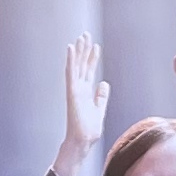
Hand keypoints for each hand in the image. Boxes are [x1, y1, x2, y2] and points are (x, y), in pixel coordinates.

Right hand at [53, 31, 109, 175]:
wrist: (82, 141)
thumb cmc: (89, 129)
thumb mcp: (99, 109)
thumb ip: (101, 96)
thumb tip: (104, 83)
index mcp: (86, 92)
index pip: (89, 71)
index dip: (92, 58)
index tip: (95, 46)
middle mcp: (79, 88)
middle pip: (82, 65)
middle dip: (85, 50)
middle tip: (86, 35)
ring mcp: (74, 89)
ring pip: (76, 66)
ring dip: (78, 51)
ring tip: (80, 38)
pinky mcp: (72, 92)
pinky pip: (71, 73)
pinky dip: (71, 60)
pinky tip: (71, 49)